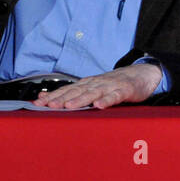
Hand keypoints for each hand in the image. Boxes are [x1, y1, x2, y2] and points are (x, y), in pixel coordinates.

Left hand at [35, 63, 161, 109]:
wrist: (140, 74)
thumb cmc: (113, 84)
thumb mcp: (93, 87)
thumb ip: (73, 93)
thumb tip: (45, 99)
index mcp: (87, 84)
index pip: (67, 90)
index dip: (53, 96)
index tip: (39, 103)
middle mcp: (96, 83)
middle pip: (77, 91)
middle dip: (62, 98)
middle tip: (49, 106)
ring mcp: (110, 86)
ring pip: (93, 93)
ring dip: (81, 99)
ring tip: (70, 106)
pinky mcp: (124, 90)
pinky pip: (115, 96)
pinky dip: (106, 100)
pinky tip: (99, 106)